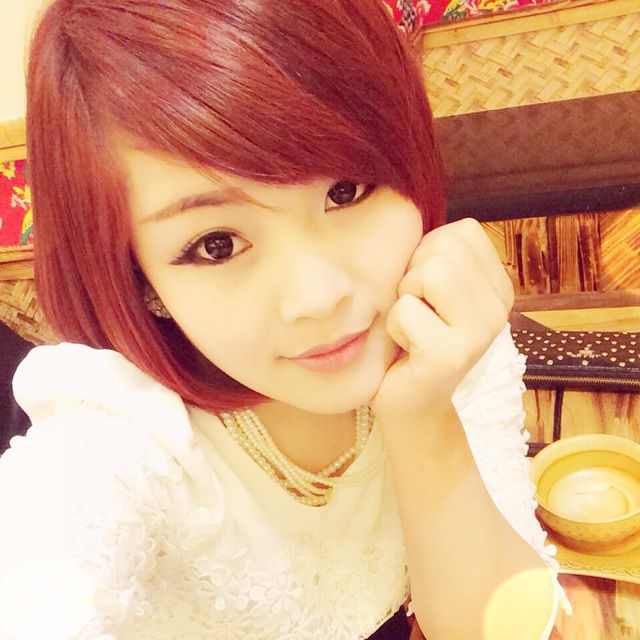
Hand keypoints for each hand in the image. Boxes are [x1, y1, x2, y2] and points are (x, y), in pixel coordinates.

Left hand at [370, 217, 514, 428]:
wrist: (411, 404)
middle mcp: (500, 306)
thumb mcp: (432, 291)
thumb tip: (412, 208)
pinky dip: (394, 327)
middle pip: (442, 248)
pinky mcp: (451, 354)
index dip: (427, 255)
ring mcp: (481, 331)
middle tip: (417, 312)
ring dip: (404, 299)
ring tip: (413, 327)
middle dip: (413, 277)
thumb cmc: (414, 339)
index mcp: (498, 285)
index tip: (426, 292)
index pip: (461, 231)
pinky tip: (407, 350)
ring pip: (426, 272)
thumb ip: (439, 255)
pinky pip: (405, 310)